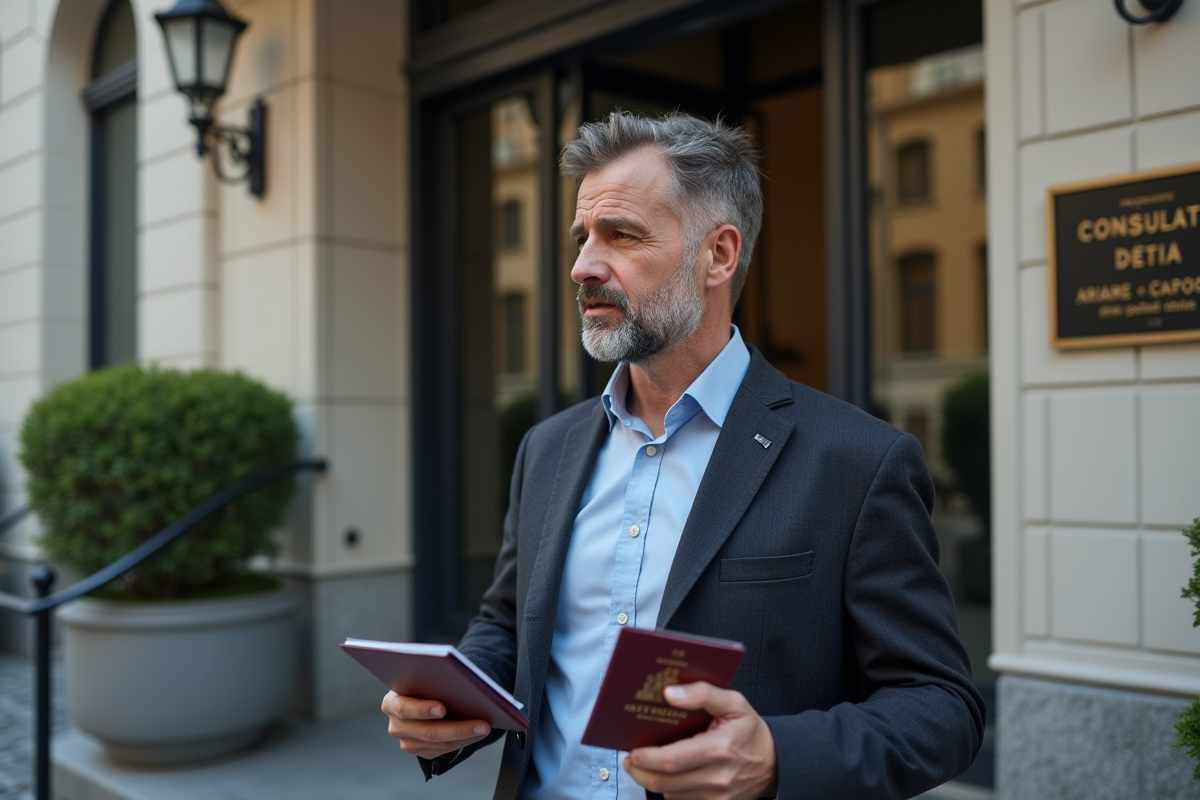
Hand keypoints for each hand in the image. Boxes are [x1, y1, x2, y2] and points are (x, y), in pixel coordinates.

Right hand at [381, 691, 490, 758]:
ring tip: (485, 727)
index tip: (442, 708)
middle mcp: (396, 724)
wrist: (423, 696)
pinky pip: (443, 750)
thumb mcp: (424, 679)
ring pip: (439, 744)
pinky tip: (477, 733)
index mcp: (391, 702)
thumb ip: (433, 682)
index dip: (423, 709)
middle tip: (481, 724)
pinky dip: (463, 742)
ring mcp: (406, 741)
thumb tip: (460, 685)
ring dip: (465, 736)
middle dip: (457, 728)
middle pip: (427, 731)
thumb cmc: (425, 684)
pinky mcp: (419, 751)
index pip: (403, 707)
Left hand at [623, 682, 777, 799]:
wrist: (776, 761)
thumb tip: (670, 693)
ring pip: (670, 794)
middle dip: (640, 772)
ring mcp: (717, 796)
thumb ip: (702, 693)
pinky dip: (670, 790)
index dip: (646, 757)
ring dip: (653, 781)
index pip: (671, 760)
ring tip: (646, 765)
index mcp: (719, 748)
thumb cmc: (750, 730)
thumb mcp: (733, 702)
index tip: (633, 750)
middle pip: (664, 782)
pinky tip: (667, 775)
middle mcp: (717, 777)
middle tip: (631, 759)